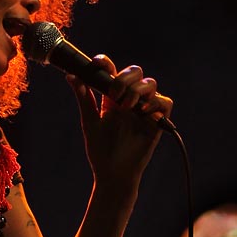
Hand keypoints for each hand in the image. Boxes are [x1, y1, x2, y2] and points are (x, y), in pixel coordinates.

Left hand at [68, 55, 173, 185]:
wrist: (112, 173)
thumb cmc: (100, 150)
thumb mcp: (89, 121)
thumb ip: (84, 98)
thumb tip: (71, 75)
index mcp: (112, 97)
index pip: (112, 71)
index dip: (106, 62)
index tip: (97, 64)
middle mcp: (129, 100)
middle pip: (135, 72)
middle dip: (124, 78)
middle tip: (113, 95)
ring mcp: (144, 110)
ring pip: (150, 83)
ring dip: (137, 90)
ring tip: (126, 107)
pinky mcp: (157, 122)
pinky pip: (165, 102)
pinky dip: (155, 103)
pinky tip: (141, 112)